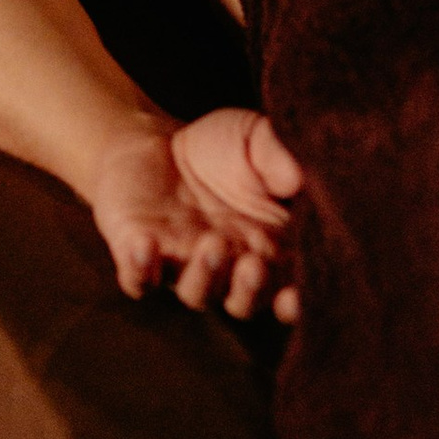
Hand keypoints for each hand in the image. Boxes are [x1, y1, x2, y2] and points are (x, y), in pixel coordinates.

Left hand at [88, 106, 303, 320]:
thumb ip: (276, 154)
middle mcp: (228, 267)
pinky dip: (140, 269)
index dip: (294, 301)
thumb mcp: (253, 137)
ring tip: (211, 244)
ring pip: (197, 294)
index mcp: (267, 248)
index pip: (287, 287)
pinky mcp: (139, 257)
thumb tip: (300, 176)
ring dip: (205, 276)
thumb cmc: (217, 146)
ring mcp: (184, 266)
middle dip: (251, 290)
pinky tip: (147, 244)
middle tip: (252, 265)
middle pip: (246, 300)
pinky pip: (138, 278)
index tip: (297, 296)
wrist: (153, 141)